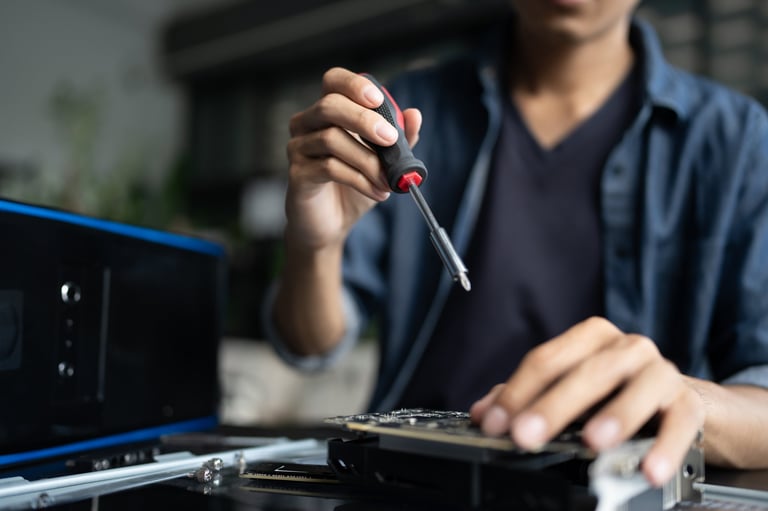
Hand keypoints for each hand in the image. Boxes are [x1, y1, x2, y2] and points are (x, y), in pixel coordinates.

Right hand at [285, 67, 421, 250]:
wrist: (331, 225)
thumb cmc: (353, 187)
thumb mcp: (384, 163)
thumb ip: (400, 140)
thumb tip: (414, 115)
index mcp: (328, 113)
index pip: (334, 81)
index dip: (353, 84)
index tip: (378, 100)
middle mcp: (307, 124)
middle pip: (329, 106)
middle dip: (363, 120)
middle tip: (391, 139)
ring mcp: (298, 148)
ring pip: (331, 139)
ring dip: (367, 161)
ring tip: (387, 181)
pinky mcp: (297, 174)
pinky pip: (329, 167)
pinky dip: (359, 179)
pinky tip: (376, 192)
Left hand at [469, 316, 704, 485]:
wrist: (682, 403)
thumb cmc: (617, 393)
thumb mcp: (571, 389)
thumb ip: (526, 397)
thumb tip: (483, 413)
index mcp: (590, 338)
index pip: (546, 360)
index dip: (517, 393)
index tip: (494, 423)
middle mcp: (626, 347)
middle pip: (585, 373)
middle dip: (552, 406)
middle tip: (525, 435)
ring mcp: (661, 371)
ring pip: (636, 388)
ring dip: (614, 415)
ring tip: (593, 442)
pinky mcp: (688, 402)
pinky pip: (678, 423)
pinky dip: (664, 447)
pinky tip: (650, 469)